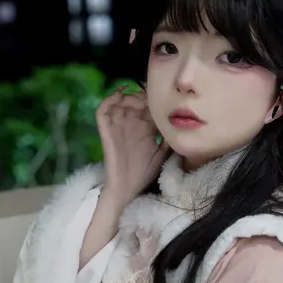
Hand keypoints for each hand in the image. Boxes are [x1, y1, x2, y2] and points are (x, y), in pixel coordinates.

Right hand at [95, 86, 169, 205]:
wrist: (128, 188)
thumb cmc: (144, 172)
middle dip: (142, 95)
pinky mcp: (106, 131)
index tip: (164, 96)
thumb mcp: (162, 152)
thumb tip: (180, 124)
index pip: (148, 106)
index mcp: (144, 128)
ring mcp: (117, 126)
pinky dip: (109, 100)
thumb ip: (168, 138)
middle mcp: (130, 124)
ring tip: (138, 99)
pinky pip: (102, 111)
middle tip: (150, 96)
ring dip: (128, 96)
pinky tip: (119, 96)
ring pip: (118, 101)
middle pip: (134, 100)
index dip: (154, 99)